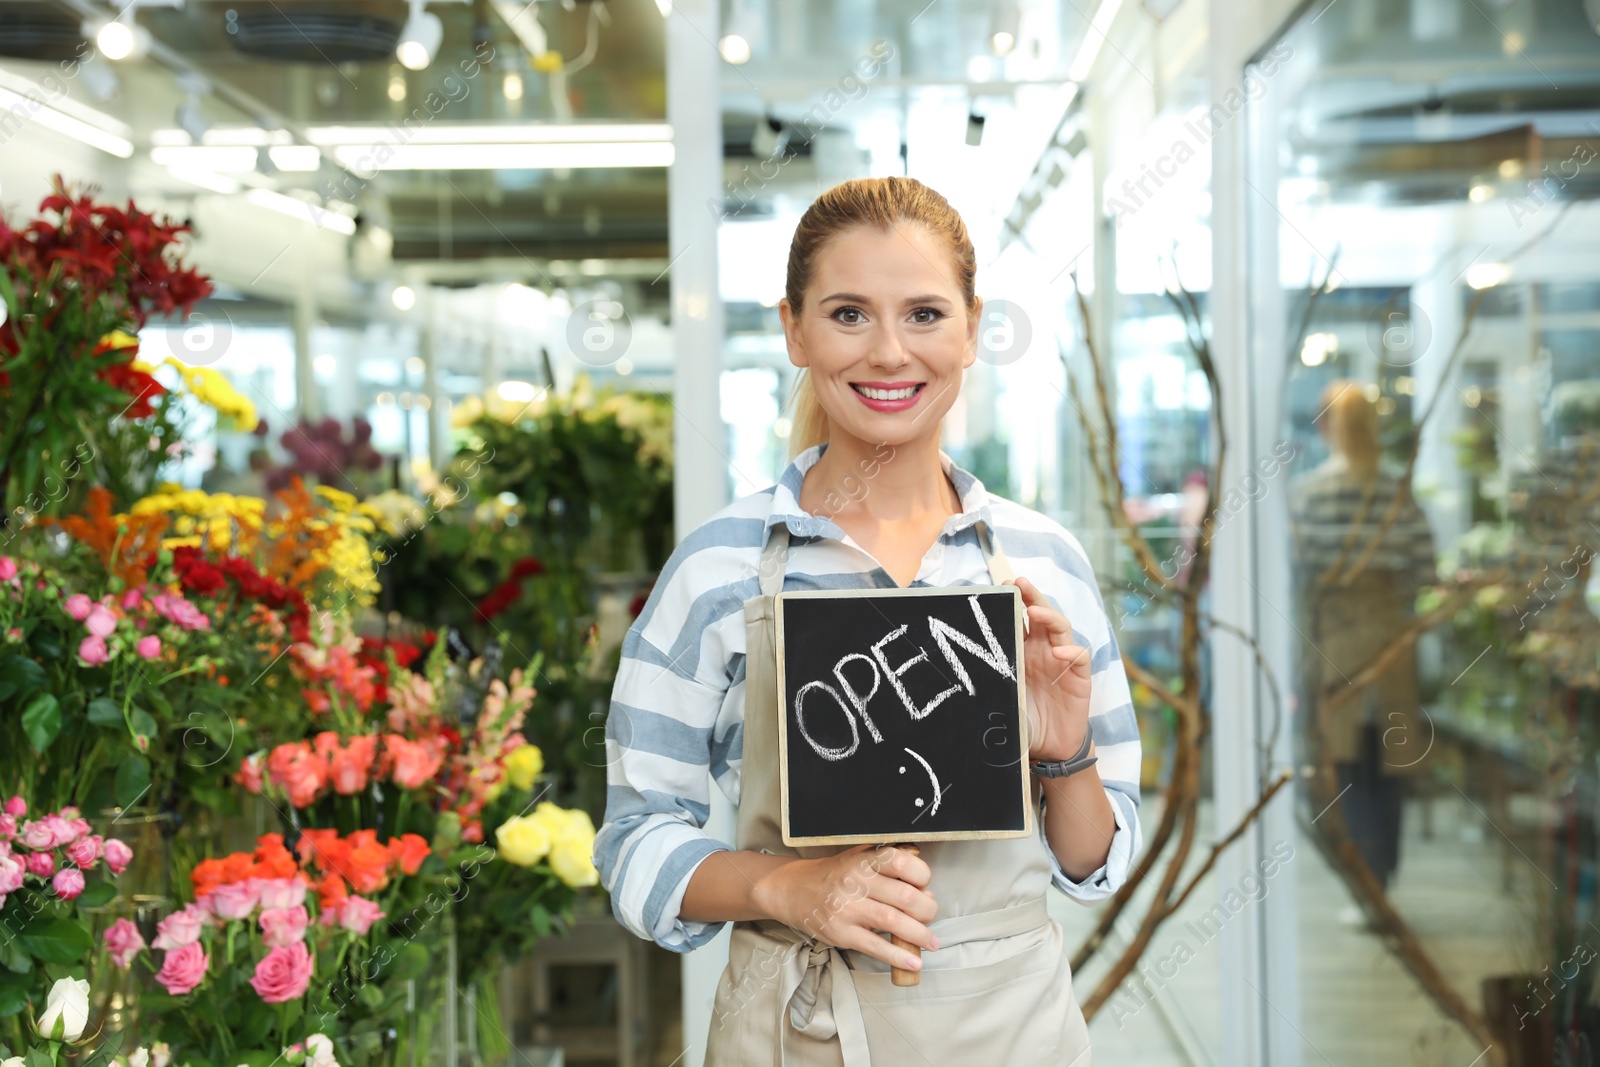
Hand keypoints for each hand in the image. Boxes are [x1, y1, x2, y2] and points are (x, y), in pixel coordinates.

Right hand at [752, 845, 938, 970]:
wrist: (792, 890)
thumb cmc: (832, 874)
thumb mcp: (858, 858)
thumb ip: (890, 870)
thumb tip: (925, 894)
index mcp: (864, 860)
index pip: (902, 862)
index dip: (922, 875)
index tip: (925, 885)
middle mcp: (856, 882)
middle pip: (904, 896)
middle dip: (926, 910)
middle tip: (929, 916)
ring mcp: (847, 909)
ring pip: (893, 921)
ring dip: (919, 935)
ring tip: (932, 942)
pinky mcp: (841, 933)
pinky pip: (875, 947)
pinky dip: (898, 956)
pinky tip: (913, 962)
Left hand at [1004, 575, 1092, 761]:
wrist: (1048, 750)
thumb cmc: (1022, 719)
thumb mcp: (1001, 695)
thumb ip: (990, 678)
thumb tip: (956, 665)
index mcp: (1023, 650)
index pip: (1020, 618)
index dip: (1014, 601)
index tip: (1001, 587)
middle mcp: (1043, 650)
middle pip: (1042, 614)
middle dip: (1032, 596)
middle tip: (1019, 583)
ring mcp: (1062, 661)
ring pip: (1061, 628)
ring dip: (1050, 616)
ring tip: (1035, 610)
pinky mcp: (1078, 677)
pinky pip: (1079, 657)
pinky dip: (1071, 652)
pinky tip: (1059, 653)